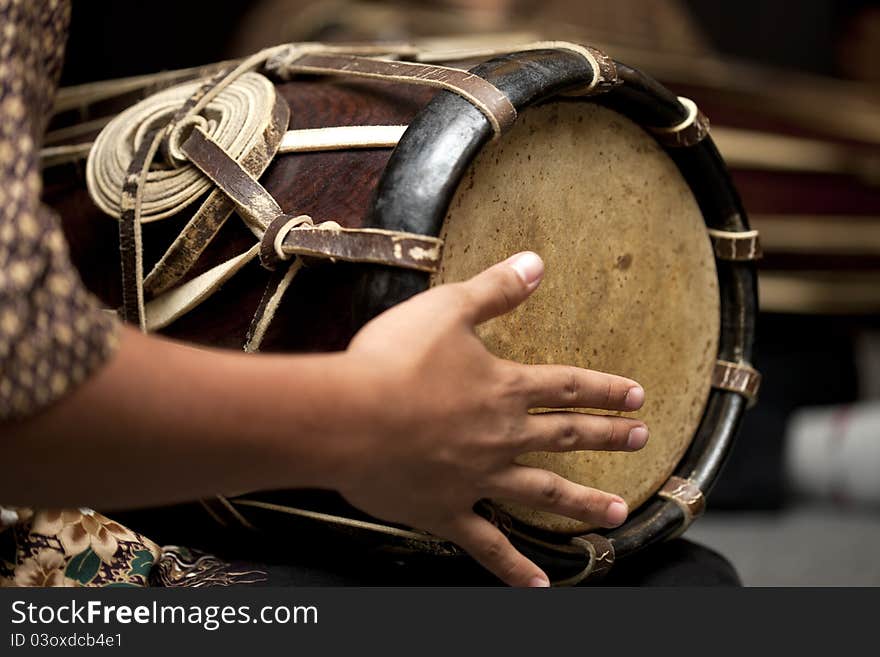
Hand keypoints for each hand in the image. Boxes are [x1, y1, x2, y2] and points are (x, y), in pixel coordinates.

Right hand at [339, 252, 647, 586]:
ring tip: (619, 514)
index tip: (637, 396)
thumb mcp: (447, 309)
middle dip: (607, 437)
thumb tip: (537, 263)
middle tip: (642, 440)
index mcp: (503, 389)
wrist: (348, 418)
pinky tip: (538, 585)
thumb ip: (495, 290)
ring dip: (584, 504)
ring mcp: (478, 479)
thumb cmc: (393, 360)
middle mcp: (501, 437)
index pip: (567, 386)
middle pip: (566, 437)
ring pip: (543, 493)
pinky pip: (488, 546)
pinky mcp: (447, 511)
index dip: (604, 389)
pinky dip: (513, 568)